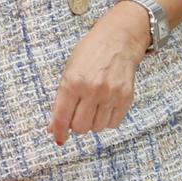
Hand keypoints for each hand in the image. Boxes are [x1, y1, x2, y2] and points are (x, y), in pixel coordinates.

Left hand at [48, 2, 148, 144]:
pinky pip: (114, 123)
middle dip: (75, 126)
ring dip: (91, 123)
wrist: (117, 41)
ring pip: (97, 127)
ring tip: (90, 109)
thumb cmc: (88, 54)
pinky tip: (103, 109)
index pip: (62, 117)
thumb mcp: (68, 72)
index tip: (58, 139)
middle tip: (75, 117)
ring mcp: (111, 95)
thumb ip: (61, 99)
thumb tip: (55, 126)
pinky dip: (106, 121)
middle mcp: (92, 90)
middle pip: (80, 127)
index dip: (59, 132)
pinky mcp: (126, 98)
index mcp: (72, 83)